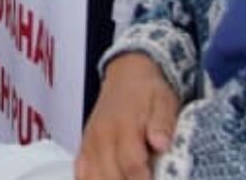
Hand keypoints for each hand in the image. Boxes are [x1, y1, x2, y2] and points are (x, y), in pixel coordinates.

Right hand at [77, 53, 179, 179]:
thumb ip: (163, 123)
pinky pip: (80, 173)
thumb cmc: (147, 92)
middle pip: (111, 176)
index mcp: (124, 126)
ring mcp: (90, 144)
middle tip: (145, 178)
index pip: (131, 165)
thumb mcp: (164, 101)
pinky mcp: (84, 148)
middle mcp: (103, 137)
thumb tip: (161, 143)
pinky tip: (106, 178)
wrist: (127, 76)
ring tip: (127, 179)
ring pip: (94, 178)